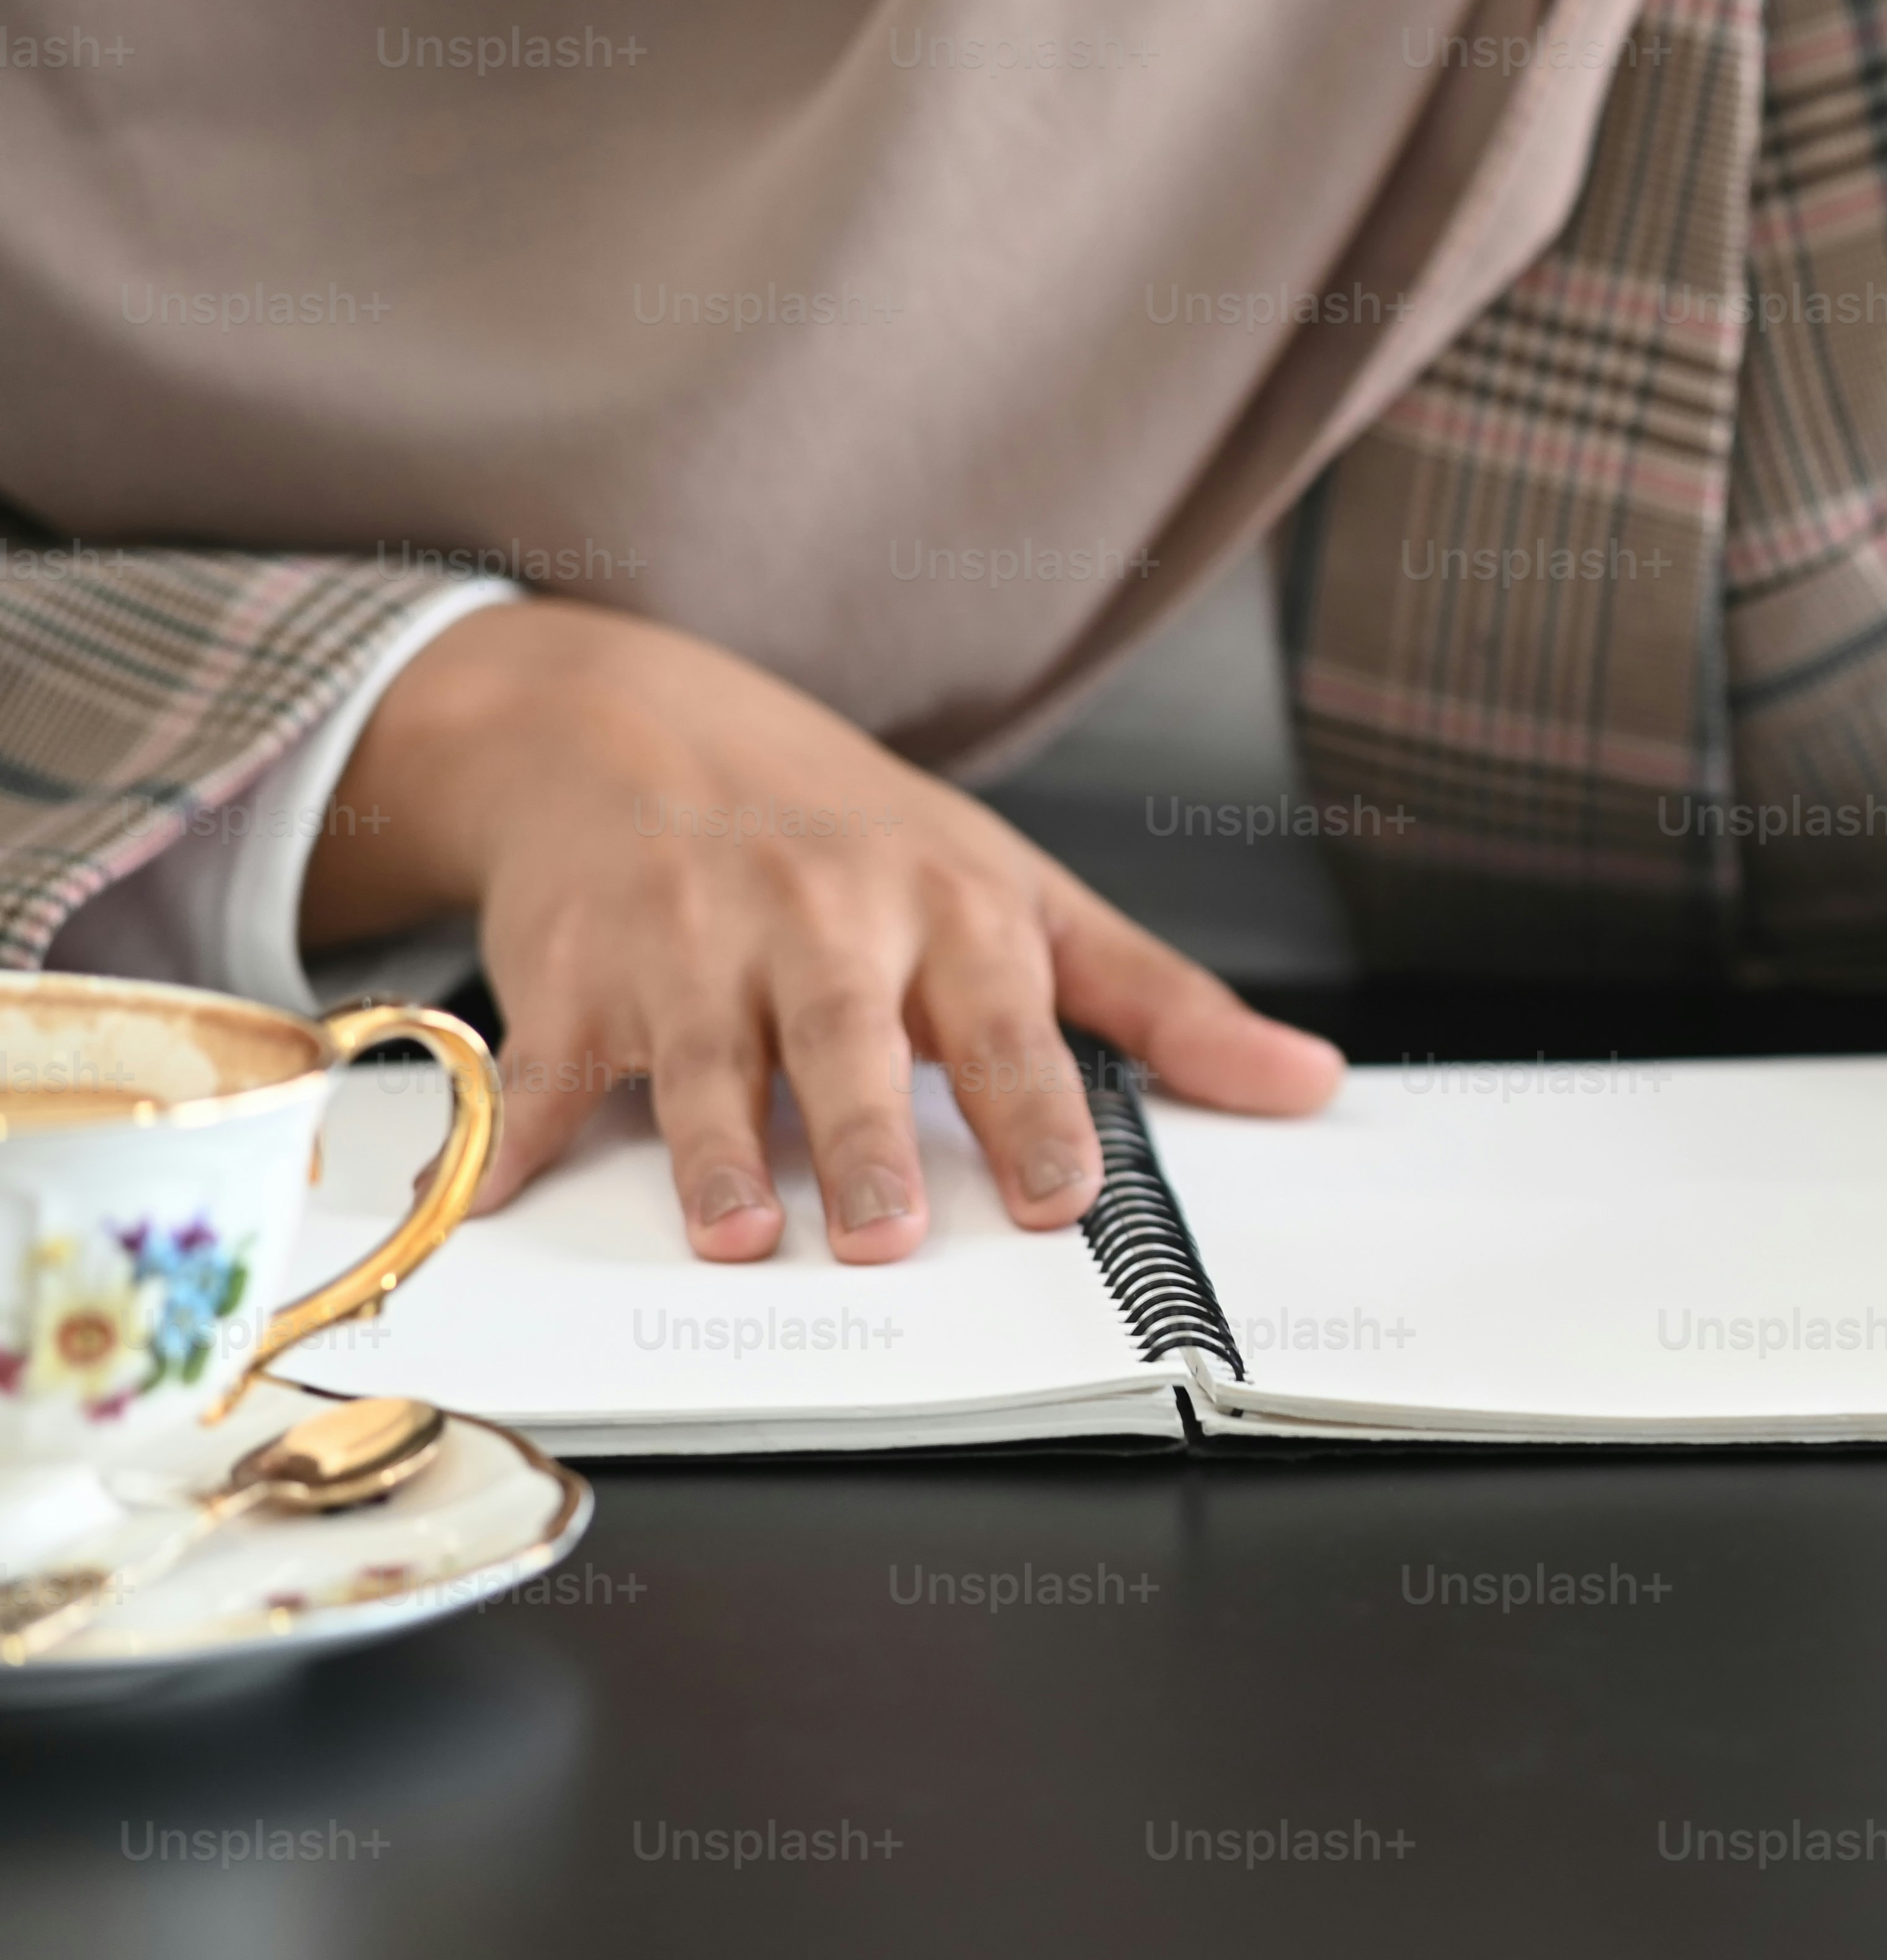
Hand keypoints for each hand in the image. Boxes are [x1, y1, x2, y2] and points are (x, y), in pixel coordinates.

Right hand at [307, 599, 1343, 1262]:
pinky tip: (507, 1191)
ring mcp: (685, 942)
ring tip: (736, 1232)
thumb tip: (1307, 1084)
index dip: (1036, 1114)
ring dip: (715, 1148)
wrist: (635, 726)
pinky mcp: (573, 972)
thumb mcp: (1023, 898)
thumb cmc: (853, 838)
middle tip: (887, 1233)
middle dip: (868, 1136)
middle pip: (849, 1040)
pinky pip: (551, 1064)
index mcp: (942, 907)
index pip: (1005, 1023)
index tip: (1062, 1198)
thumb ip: (1162, 1006)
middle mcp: (816, 916)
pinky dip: (520, 1129)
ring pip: (707, 1060)